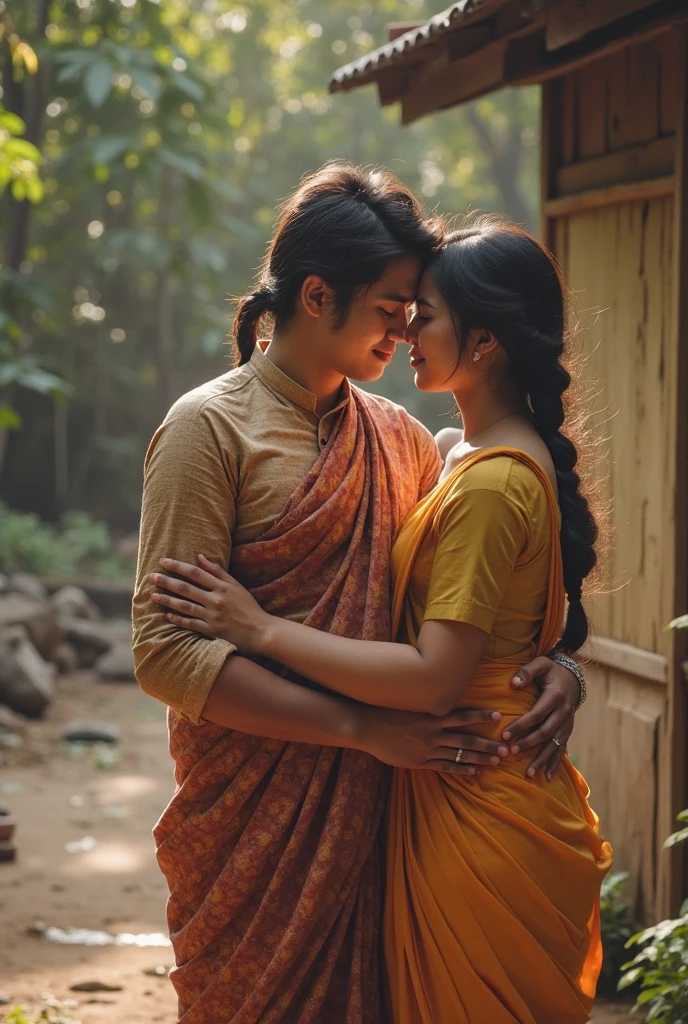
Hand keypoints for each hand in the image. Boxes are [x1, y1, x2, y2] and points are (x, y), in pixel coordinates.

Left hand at [149, 554, 269, 654]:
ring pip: (185, 606)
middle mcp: (216, 600)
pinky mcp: (212, 631)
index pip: (195, 573)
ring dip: (167, 600)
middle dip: (167, 581)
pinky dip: (178, 619)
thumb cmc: (249, 607)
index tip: (163, 561)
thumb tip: (200, 557)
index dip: (178, 566)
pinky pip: (191, 624)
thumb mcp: (236, 586)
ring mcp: (213, 616)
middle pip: (186, 588)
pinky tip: (167, 614)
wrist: (261, 632)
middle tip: (151, 577)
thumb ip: (218, 571)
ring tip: (153, 595)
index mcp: (222, 587)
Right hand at [358, 704, 507, 774]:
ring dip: (479, 758)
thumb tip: (441, 696)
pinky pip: (444, 766)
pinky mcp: (420, 762)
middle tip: (506, 749)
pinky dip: (460, 769)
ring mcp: (427, 749)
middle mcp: (433, 733)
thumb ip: (426, 704)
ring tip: (495, 761)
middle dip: (488, 744)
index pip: (462, 715)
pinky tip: (472, 771)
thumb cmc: (387, 711)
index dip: (480, 716)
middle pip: (467, 739)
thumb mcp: (410, 702)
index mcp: (431, 716)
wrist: (367, 727)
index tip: (497, 715)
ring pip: (459, 755)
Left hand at [503, 655, 577, 780]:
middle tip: (511, 751)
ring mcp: (567, 724)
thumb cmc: (551, 670)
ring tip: (529, 772)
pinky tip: (547, 777)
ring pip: (554, 744)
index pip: (537, 714)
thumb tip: (512, 683)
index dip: (521, 725)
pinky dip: (555, 763)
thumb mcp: (541, 664)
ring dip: (542, 759)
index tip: (505, 735)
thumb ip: (527, 671)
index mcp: (556, 696)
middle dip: (528, 743)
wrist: (573, 678)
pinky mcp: (567, 731)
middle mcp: (564, 712)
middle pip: (545, 731)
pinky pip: (562, 749)